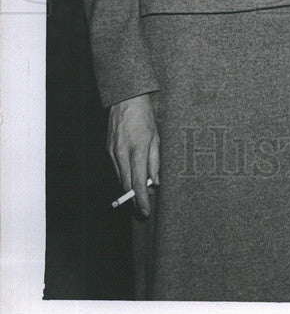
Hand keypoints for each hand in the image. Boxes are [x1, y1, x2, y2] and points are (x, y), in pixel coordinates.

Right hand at [107, 93, 159, 215]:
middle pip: (127, 186)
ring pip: (120, 179)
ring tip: (140, 196)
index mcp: (137, 151)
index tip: (146, 211)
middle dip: (134, 201)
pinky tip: (132, 178)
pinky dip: (124, 177)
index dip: (142, 200)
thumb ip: (155, 162)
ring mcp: (112, 153)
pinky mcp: (108, 150)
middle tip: (143, 210)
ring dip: (129, 190)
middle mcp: (122, 155)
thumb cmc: (145, 118)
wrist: (125, 101)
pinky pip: (116, 169)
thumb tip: (156, 182)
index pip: (139, 184)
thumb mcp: (156, 138)